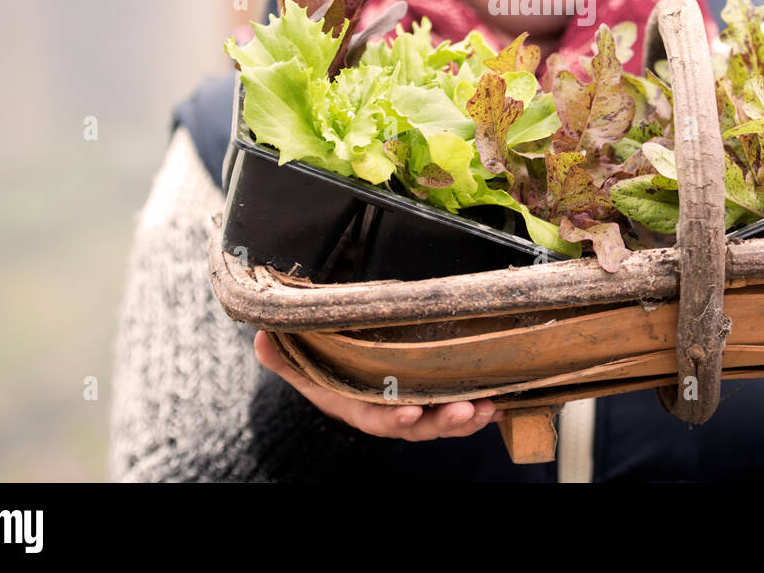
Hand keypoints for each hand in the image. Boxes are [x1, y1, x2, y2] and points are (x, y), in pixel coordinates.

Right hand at [253, 330, 503, 440]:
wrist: (342, 373)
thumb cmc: (323, 367)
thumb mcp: (300, 363)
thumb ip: (283, 356)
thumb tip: (262, 337)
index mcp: (358, 407)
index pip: (375, 418)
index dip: (392, 417)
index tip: (409, 412)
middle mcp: (389, 414)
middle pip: (418, 426)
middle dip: (443, 420)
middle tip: (465, 409)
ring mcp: (415, 409)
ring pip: (443, 421)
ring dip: (468, 417)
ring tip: (489, 406)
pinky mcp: (435, 399)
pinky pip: (459, 409)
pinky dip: (480, 408)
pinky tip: (501, 400)